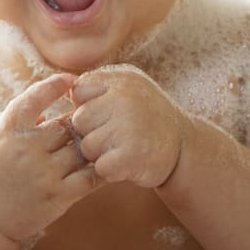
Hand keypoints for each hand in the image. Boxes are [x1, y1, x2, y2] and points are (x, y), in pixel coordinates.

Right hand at [0, 73, 99, 242]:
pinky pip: (90, 177)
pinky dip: (99, 169)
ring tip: (95, 145)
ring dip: (90, 146)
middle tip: (88, 124)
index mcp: (8, 129)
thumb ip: (13, 120)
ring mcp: (44, 173)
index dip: (56, 84)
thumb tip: (46, 111)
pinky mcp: (57, 197)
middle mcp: (27, 148)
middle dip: (80, 123)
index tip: (70, 81)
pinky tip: (100, 166)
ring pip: (82, 148)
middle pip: (68, 124)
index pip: (36, 96)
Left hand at [70, 66, 189, 188]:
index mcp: (122, 78)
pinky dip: (111, 170)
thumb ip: (99, 85)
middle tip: (115, 135)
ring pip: (87, 146)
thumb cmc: (147, 117)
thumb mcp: (128, 88)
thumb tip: (63, 88)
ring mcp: (129, 126)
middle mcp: (125, 98)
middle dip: (91, 132)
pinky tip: (127, 163)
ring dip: (100, 153)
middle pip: (79, 120)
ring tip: (122, 148)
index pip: (79, 91)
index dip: (88, 106)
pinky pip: (100, 167)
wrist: (185, 146)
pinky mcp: (132, 155)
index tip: (106, 114)